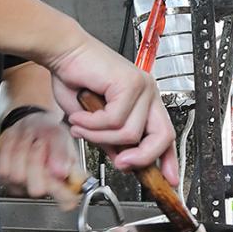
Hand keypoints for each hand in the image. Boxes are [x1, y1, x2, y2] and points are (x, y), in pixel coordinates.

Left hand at [0, 111, 82, 208]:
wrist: (29, 124)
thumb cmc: (47, 132)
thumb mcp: (60, 135)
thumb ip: (63, 153)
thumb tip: (60, 172)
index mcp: (64, 181)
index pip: (67, 200)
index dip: (61, 191)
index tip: (57, 172)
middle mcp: (44, 188)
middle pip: (37, 189)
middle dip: (36, 160)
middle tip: (41, 144)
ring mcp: (22, 186)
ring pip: (18, 176)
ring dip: (23, 151)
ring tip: (29, 141)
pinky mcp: (4, 179)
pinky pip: (4, 168)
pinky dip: (9, 151)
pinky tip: (17, 145)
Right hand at [47, 35, 178, 184]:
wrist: (64, 53)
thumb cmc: (76, 79)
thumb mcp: (95, 121)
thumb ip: (112, 140)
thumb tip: (123, 159)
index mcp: (144, 101)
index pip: (165, 135)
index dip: (167, 159)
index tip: (168, 179)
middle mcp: (148, 92)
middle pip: (162, 136)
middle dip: (141, 158)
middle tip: (120, 163)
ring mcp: (141, 87)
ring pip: (130, 133)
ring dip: (99, 136)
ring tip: (81, 125)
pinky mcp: (129, 83)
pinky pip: (114, 120)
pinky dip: (91, 124)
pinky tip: (80, 115)